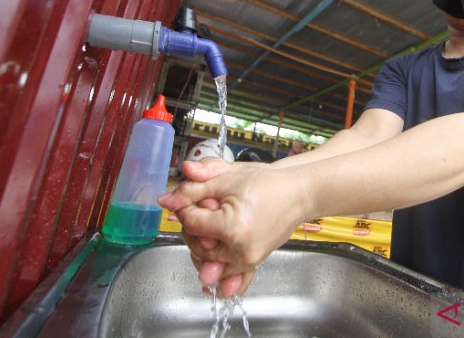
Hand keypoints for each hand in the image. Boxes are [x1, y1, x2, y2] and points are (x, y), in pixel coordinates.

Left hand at [158, 166, 308, 296]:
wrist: (297, 193)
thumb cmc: (268, 184)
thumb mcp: (226, 180)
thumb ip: (193, 190)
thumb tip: (166, 200)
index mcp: (232, 227)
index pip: (191, 223)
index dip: (185, 208)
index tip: (188, 198)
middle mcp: (240, 248)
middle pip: (197, 245)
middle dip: (193, 229)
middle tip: (201, 210)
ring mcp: (249, 258)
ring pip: (211, 262)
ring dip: (202, 249)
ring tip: (203, 233)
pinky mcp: (255, 261)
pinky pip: (233, 276)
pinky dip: (221, 278)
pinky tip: (211, 281)